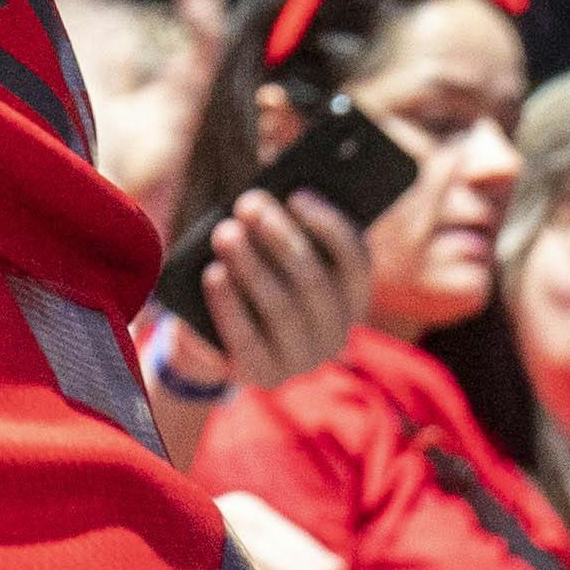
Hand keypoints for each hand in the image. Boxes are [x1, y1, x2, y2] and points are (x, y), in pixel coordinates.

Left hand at [184, 190, 372, 392]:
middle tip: (247, 204)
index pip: (356, 260)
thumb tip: (273, 193)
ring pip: (281, 308)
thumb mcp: (273, 249)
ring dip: (251, 265)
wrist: (218, 336)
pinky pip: (247, 339)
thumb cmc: (255, 273)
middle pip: (313, 281)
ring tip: (225, 233)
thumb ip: (284, 222)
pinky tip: (213, 273)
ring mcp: (304, 360)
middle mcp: (338, 332)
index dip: (328, 225)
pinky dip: (229, 303)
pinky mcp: (266, 376)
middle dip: (279, 237)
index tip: (295, 194)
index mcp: (352, 296)